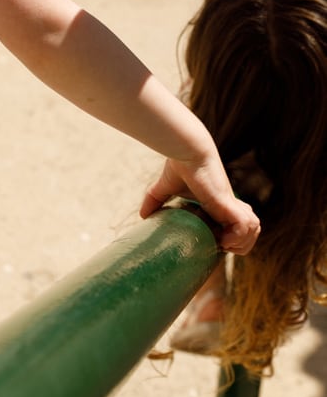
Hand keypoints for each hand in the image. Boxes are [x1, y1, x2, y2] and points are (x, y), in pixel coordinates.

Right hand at [140, 157, 259, 253]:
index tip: (216, 245)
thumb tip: (141, 215)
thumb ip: (154, 201)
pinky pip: (247, 224)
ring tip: (223, 244)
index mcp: (219, 204)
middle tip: (222, 247)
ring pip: (254, 229)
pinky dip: (239, 236)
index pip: (239, 225)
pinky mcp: (229, 203)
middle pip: (252, 230)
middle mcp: (228, 205)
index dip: (233, 238)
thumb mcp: (164, 188)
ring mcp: (230, 204)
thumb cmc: (180, 164)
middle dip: (242, 244)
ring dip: (243, 242)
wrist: (187, 150)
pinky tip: (224, 239)